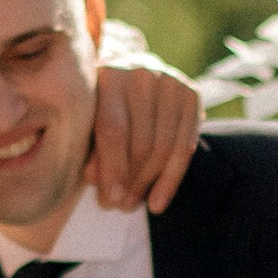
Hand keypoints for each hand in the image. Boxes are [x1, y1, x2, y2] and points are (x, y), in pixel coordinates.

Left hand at [91, 57, 203, 214]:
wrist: (126, 71)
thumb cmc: (98, 102)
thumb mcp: (86, 119)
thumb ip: (90, 146)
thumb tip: (96, 180)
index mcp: (111, 75)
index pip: (115, 129)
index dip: (113, 168)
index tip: (110, 200)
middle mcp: (143, 73)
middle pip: (142, 141)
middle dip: (130, 180)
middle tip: (118, 206)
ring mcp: (171, 82)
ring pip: (165, 146)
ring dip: (148, 183)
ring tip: (131, 205)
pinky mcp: (191, 94)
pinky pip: (186, 145)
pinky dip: (171, 179)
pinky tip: (157, 202)